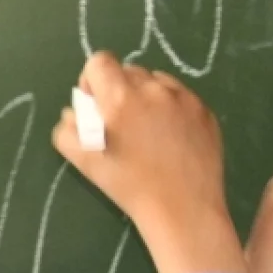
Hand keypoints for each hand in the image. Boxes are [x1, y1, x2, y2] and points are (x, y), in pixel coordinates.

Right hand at [52, 52, 245, 272]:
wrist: (183, 210)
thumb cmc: (129, 186)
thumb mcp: (84, 162)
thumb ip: (67, 130)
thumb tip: (73, 112)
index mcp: (119, 97)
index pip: (99, 61)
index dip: (92, 80)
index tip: (97, 105)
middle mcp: (153, 88)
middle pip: (128, 70)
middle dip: (119, 90)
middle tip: (122, 123)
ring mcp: (183, 97)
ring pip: (156, 81)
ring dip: (146, 97)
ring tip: (149, 131)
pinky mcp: (204, 110)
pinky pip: (180, 96)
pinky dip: (171, 108)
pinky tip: (172, 138)